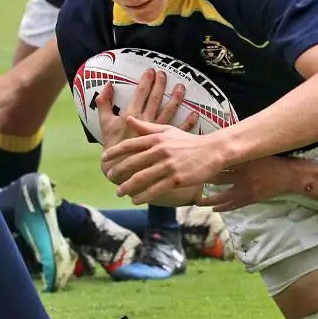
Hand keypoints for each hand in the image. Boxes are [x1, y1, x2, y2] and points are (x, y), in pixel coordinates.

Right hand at [98, 70, 197, 177]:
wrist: (120, 170)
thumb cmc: (112, 146)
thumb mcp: (104, 124)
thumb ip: (104, 104)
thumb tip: (107, 85)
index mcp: (132, 116)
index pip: (140, 94)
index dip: (146, 81)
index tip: (151, 70)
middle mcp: (146, 122)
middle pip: (155, 99)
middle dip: (160, 85)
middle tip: (165, 74)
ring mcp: (157, 133)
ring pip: (169, 112)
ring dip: (176, 99)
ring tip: (181, 87)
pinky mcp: (165, 143)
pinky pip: (179, 131)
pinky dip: (188, 122)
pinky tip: (195, 113)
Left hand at [102, 117, 223, 203]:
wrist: (213, 151)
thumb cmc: (189, 141)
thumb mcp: (168, 130)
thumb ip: (147, 127)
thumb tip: (128, 118)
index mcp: (157, 139)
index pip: (130, 144)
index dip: (115, 152)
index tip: (104, 158)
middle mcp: (160, 151)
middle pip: (132, 163)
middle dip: (118, 171)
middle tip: (110, 176)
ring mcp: (168, 166)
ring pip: (142, 178)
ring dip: (128, 187)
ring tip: (119, 192)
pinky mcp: (176, 179)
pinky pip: (155, 190)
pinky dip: (143, 196)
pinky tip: (136, 200)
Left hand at [199, 156, 299, 210]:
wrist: (290, 175)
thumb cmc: (273, 161)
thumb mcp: (256, 152)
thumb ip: (240, 151)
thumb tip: (221, 146)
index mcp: (242, 161)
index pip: (218, 163)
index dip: (203, 165)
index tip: (190, 166)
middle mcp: (241, 175)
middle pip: (216, 179)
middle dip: (202, 181)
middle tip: (188, 183)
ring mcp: (246, 189)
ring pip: (222, 196)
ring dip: (208, 200)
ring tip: (197, 201)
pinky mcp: (251, 198)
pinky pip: (233, 205)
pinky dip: (223, 207)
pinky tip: (214, 209)